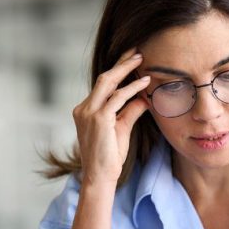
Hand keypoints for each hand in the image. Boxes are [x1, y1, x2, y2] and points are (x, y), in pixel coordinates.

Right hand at [72, 48, 151, 186]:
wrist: (99, 177)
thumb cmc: (109, 157)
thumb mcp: (121, 130)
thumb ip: (130, 112)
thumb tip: (144, 98)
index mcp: (85, 110)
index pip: (102, 85)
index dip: (118, 70)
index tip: (132, 59)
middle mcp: (83, 108)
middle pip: (103, 78)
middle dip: (121, 62)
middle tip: (137, 50)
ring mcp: (88, 113)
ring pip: (108, 82)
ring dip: (126, 69)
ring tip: (142, 59)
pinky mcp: (98, 119)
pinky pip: (117, 98)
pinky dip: (132, 88)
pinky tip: (145, 83)